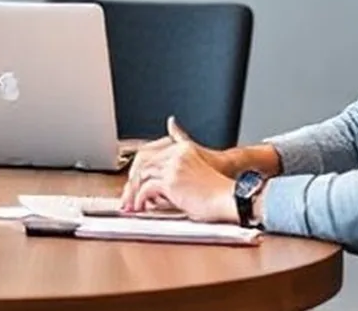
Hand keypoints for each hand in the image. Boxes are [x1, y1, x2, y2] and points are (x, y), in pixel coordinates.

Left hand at [123, 128, 237, 221]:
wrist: (230, 198)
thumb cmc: (217, 188)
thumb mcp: (197, 167)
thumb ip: (181, 166)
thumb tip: (170, 150)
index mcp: (181, 148)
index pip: (149, 153)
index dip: (138, 170)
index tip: (133, 184)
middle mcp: (176, 154)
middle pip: (142, 163)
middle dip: (132, 181)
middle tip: (127, 197)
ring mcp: (173, 166)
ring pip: (142, 175)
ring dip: (134, 192)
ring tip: (132, 205)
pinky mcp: (171, 182)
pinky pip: (147, 189)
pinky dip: (140, 199)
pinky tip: (141, 208)